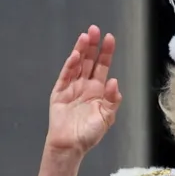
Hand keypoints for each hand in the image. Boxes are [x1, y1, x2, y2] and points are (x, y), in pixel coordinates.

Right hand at [45, 25, 122, 155]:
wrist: (70, 146)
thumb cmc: (88, 134)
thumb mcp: (106, 118)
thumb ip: (112, 100)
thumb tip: (115, 82)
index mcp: (97, 90)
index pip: (102, 66)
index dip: (106, 52)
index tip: (109, 38)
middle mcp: (85, 86)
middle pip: (89, 61)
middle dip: (93, 45)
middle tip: (95, 29)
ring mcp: (71, 88)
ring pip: (77, 65)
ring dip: (80, 50)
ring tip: (85, 36)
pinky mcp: (59, 93)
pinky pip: (65, 76)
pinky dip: (69, 66)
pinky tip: (75, 55)